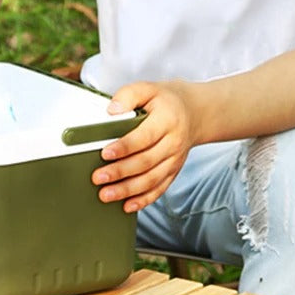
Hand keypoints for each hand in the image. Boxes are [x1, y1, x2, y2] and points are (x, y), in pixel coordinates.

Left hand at [91, 80, 195, 212]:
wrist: (196, 113)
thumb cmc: (167, 101)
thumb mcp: (149, 88)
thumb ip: (129, 95)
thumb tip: (111, 111)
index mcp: (167, 120)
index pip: (144, 137)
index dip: (124, 147)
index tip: (105, 153)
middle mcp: (173, 142)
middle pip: (146, 162)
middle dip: (120, 172)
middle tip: (98, 178)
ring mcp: (175, 159)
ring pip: (151, 179)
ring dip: (128, 190)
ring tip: (106, 195)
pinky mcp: (173, 171)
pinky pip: (160, 188)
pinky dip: (144, 199)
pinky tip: (128, 205)